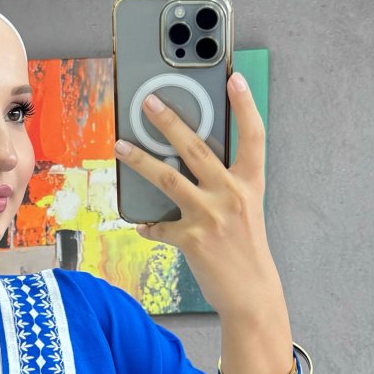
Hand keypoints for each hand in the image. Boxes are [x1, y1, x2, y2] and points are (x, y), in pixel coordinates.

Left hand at [113, 73, 280, 318]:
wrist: (252, 294)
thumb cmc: (247, 251)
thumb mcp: (246, 210)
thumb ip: (225, 186)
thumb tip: (191, 168)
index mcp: (249, 184)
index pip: (253, 136)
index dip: (245, 105)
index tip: (233, 78)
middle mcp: (231, 194)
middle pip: (196, 147)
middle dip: (170, 121)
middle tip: (149, 102)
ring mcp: (211, 216)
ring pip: (167, 178)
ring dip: (140, 160)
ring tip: (121, 146)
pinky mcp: (191, 239)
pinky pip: (159, 227)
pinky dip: (147, 225)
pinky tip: (140, 223)